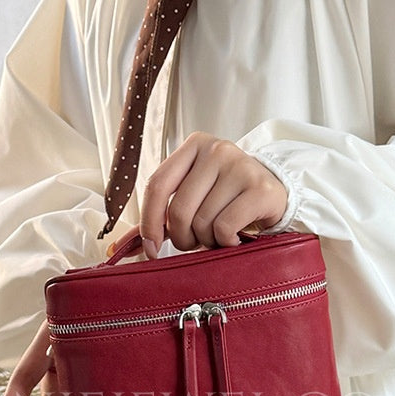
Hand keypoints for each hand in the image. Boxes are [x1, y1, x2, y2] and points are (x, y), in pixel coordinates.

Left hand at [132, 132, 287, 258]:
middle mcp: (216, 149)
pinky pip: (225, 228)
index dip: (148, 222)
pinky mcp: (260, 189)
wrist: (276, 193)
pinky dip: (226, 242)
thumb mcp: (193, 195)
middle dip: (183, 237)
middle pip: (179, 210)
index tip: (151, 249)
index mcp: (193, 146)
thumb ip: (158, 216)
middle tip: (196, 241)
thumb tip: (118, 249)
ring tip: (219, 235)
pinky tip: (235, 237)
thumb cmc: (226, 198)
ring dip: (207, 241)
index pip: (156, 185)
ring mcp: (241, 166)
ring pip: (203, 222)